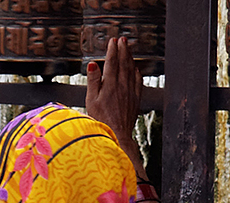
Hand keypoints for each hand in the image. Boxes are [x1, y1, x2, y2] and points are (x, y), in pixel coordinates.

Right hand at [86, 36, 141, 159]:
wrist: (116, 136)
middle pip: (123, 63)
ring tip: (128, 49)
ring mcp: (130, 92)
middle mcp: (122, 86)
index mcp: (110, 85)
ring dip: (130, 58)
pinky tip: (135, 69)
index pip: (112, 62)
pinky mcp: (135, 99)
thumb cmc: (100, 121)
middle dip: (123, 49)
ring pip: (132, 70)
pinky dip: (136, 72)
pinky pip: (138, 81)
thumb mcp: (91, 101)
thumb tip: (93, 64)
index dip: (112, 50)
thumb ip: (92, 81)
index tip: (112, 41)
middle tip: (122, 39)